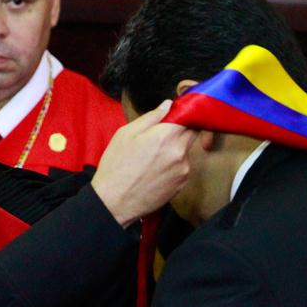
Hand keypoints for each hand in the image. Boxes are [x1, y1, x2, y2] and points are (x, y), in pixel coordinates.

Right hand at [92, 100, 196, 226]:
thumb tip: (167, 105)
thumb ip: (151, 117)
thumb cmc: (116, 166)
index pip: (189, 116)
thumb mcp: (126, 133)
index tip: (175, 114)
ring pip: (186, 151)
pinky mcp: (182, 184)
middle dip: (181, 130)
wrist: (114, 202)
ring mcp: (183, 169)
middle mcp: (179, 151)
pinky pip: (183, 167)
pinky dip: (174, 166)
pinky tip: (156, 171)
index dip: (183, 113)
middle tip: (162, 136)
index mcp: (166, 135)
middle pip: (192, 132)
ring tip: (153, 158)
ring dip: (176, 149)